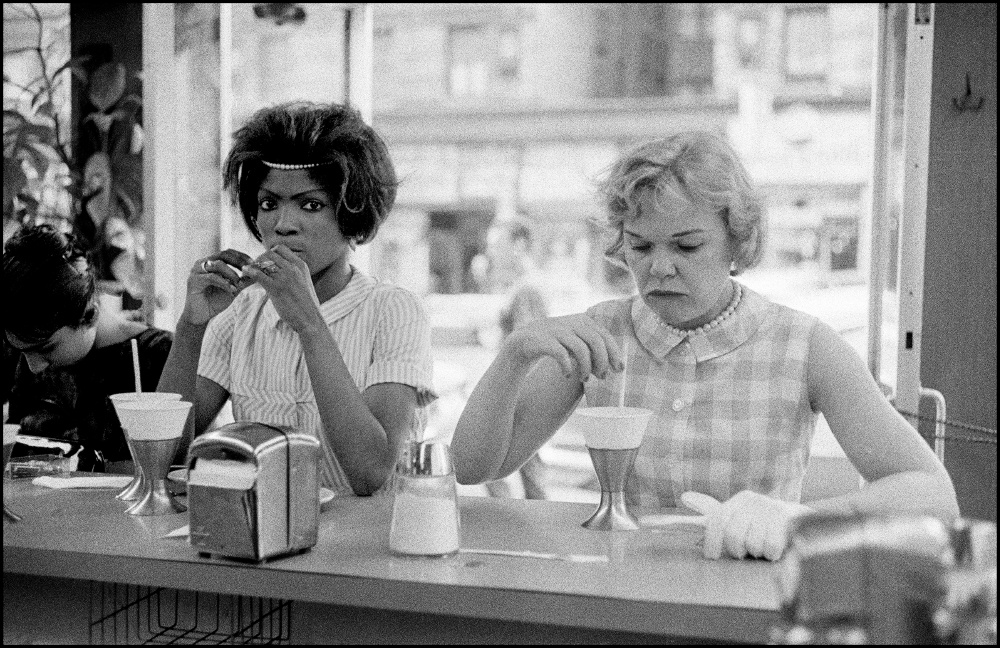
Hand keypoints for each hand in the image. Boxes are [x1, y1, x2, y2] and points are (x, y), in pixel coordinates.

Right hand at [182, 249, 254, 324]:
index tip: (253, 263)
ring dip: (231, 273)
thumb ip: (244, 281)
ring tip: (239, 284)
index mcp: (211, 262)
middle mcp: (203, 263)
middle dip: (238, 261)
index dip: (241, 256)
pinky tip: (231, 289)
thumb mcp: (233, 289)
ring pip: (217, 264)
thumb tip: (258, 273)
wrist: (201, 316)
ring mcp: (197, 270)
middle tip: (249, 269)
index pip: (228, 253)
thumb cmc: (215, 301)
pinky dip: (224, 282)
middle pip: (223, 254)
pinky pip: (211, 277)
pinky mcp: (193, 280)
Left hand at [241, 245, 323, 333]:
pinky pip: (258, 274)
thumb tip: (279, 269)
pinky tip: (245, 273)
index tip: (265, 262)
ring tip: (249, 273)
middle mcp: (293, 268)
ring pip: (262, 262)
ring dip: (253, 266)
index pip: (281, 248)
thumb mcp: (304, 282)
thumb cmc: (307, 305)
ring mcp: (284, 277)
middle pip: (269, 253)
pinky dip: (249, 271)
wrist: (310, 319)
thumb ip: (294, 273)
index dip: (270, 253)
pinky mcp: (276, 288)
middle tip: (255, 268)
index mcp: (301, 265)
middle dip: (259, 259)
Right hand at [502, 314, 624, 381]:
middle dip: (602, 361)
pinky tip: (567, 374)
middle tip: (601, 377)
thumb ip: (594, 345)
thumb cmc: (557, 344)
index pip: (604, 336)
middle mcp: (571, 322)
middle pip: (596, 341)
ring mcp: (557, 330)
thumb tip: (617, 364)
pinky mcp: (543, 340)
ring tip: (585, 379)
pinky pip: (561, 354)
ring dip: (586, 367)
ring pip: (581, 349)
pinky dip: (567, 366)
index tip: (618, 369)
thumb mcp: (577, 340)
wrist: (524, 341)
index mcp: (582, 320)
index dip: (614, 353)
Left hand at [680, 490, 812, 560]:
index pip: (718, 520)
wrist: (799, 523)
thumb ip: (710, 509)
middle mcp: (754, 501)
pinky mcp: (786, 521)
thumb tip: (685, 496)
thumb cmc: (761, 524)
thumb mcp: (737, 515)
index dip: (712, 541)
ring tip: (763, 546)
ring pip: (753, 544)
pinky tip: (776, 548)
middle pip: (733, 536)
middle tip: (745, 552)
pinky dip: (771, 554)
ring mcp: (771, 509)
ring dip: (757, 552)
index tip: (711, 557)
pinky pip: (770, 548)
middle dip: (738, 550)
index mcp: (739, 500)